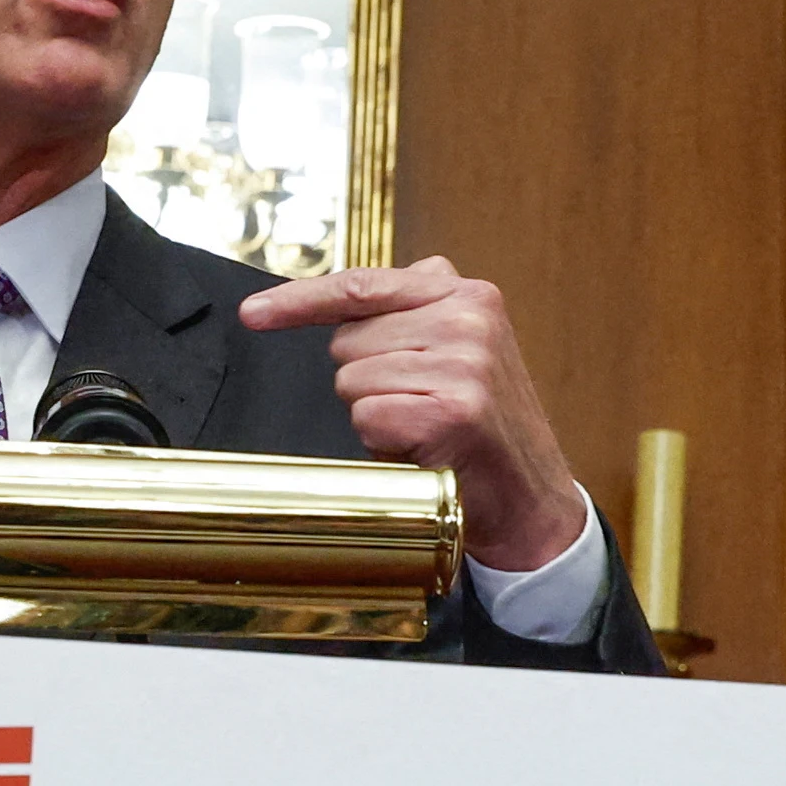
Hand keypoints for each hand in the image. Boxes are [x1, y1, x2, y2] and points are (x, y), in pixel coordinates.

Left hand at [233, 258, 586, 567]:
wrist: (532, 500)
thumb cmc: (482, 430)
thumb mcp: (461, 351)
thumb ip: (412, 313)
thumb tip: (340, 296)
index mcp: (469, 294)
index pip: (362, 285)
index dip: (299, 301)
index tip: (253, 313)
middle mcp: (470, 319)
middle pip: (348, 341)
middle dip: (367, 379)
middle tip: (418, 404)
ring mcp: (465, 364)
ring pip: (353, 380)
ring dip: (376, 413)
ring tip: (425, 426)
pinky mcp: (453, 410)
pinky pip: (368, 417)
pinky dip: (383, 442)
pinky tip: (425, 448)